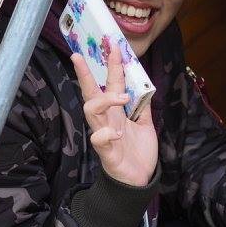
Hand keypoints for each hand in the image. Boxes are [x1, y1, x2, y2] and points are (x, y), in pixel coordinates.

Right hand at [71, 48, 157, 185]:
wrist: (139, 180)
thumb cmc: (138, 152)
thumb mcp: (146, 125)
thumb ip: (142, 107)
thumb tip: (145, 87)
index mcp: (116, 112)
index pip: (111, 84)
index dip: (112, 66)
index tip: (113, 46)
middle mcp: (107, 120)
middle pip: (91, 93)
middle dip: (85, 74)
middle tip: (79, 56)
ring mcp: (104, 135)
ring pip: (91, 112)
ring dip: (105, 100)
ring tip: (122, 98)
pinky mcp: (106, 152)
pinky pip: (99, 140)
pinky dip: (106, 134)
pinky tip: (117, 133)